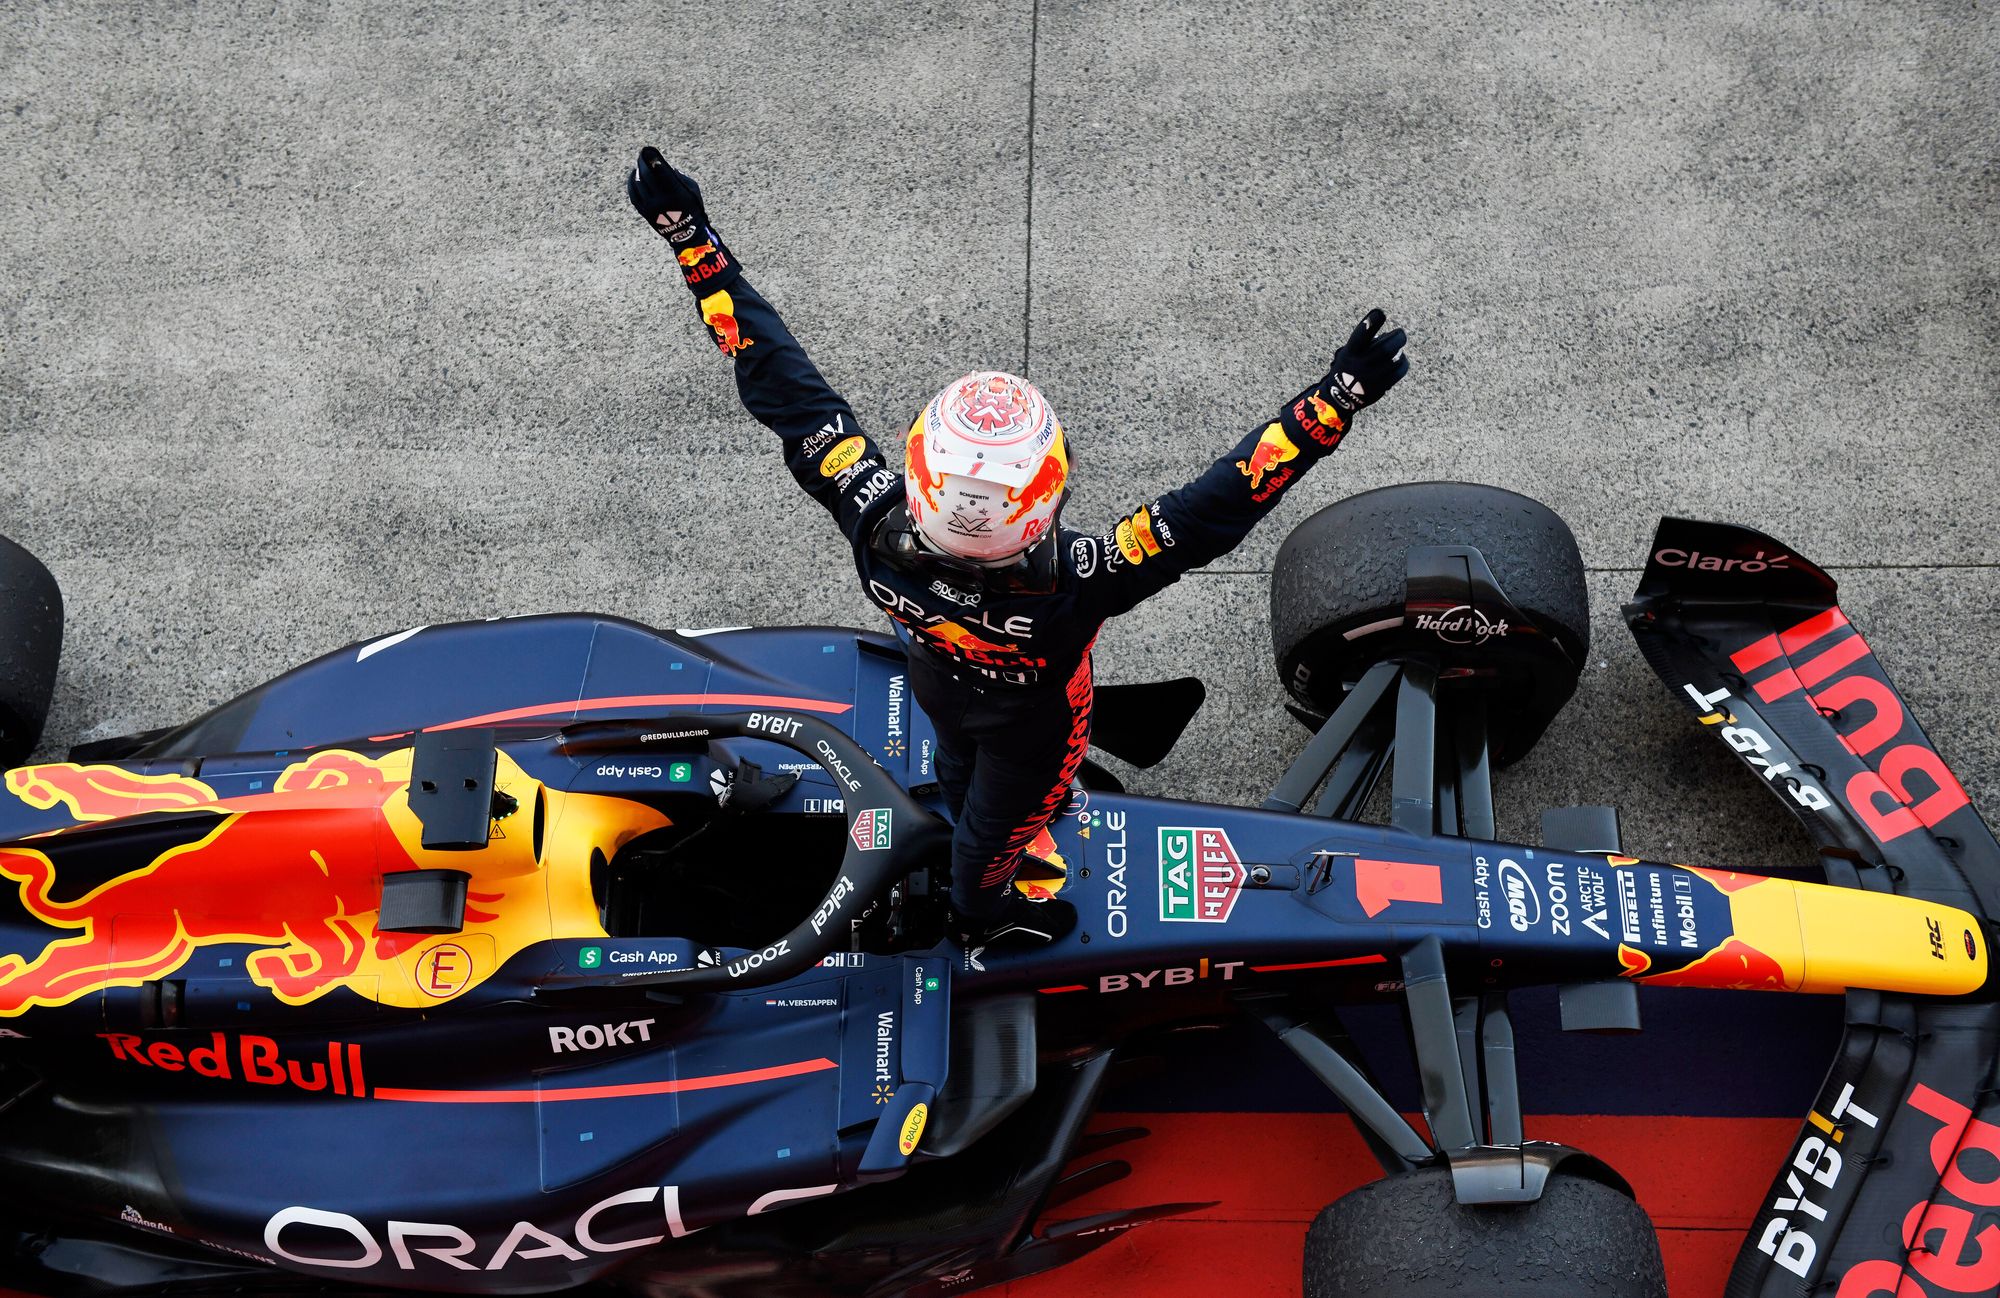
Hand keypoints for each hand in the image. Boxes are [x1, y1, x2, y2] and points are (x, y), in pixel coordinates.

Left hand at [627, 145, 738, 291]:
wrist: (686, 234)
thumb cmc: (692, 207)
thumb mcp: (692, 190)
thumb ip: (677, 176)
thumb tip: (662, 167)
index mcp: (676, 194)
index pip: (661, 172)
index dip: (653, 159)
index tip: (648, 150)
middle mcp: (661, 201)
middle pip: (647, 175)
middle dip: (643, 162)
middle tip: (642, 154)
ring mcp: (651, 207)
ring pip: (638, 184)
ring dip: (638, 171)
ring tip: (640, 165)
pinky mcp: (644, 212)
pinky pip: (634, 194)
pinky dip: (632, 183)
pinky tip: (634, 176)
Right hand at [1320, 309, 1409, 416]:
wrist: (1340, 397)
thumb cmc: (1349, 367)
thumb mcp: (1348, 352)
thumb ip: (1366, 343)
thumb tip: (1391, 335)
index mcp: (1350, 353)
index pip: (1361, 335)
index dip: (1371, 322)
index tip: (1380, 312)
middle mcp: (1360, 365)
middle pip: (1386, 348)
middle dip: (1397, 337)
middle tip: (1400, 333)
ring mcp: (1371, 378)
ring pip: (1395, 360)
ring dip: (1400, 351)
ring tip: (1398, 349)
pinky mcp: (1380, 387)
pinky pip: (1399, 372)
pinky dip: (1403, 363)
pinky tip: (1401, 361)